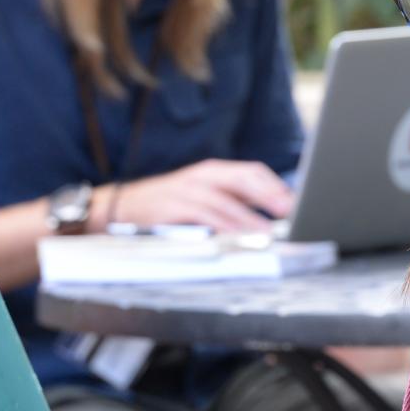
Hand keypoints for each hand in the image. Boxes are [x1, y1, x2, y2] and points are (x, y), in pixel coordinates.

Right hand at [111, 159, 293, 232]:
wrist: (114, 208)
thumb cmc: (162, 206)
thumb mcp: (197, 196)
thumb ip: (228, 201)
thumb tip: (267, 212)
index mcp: (211, 172)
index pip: (252, 172)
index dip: (275, 186)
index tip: (295, 203)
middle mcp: (201, 177)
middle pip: (244, 180)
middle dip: (270, 196)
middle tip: (290, 212)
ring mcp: (186, 191)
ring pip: (226, 202)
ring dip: (250, 219)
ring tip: (269, 233)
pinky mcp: (173, 208)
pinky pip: (204, 217)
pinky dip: (223, 228)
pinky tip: (236, 238)